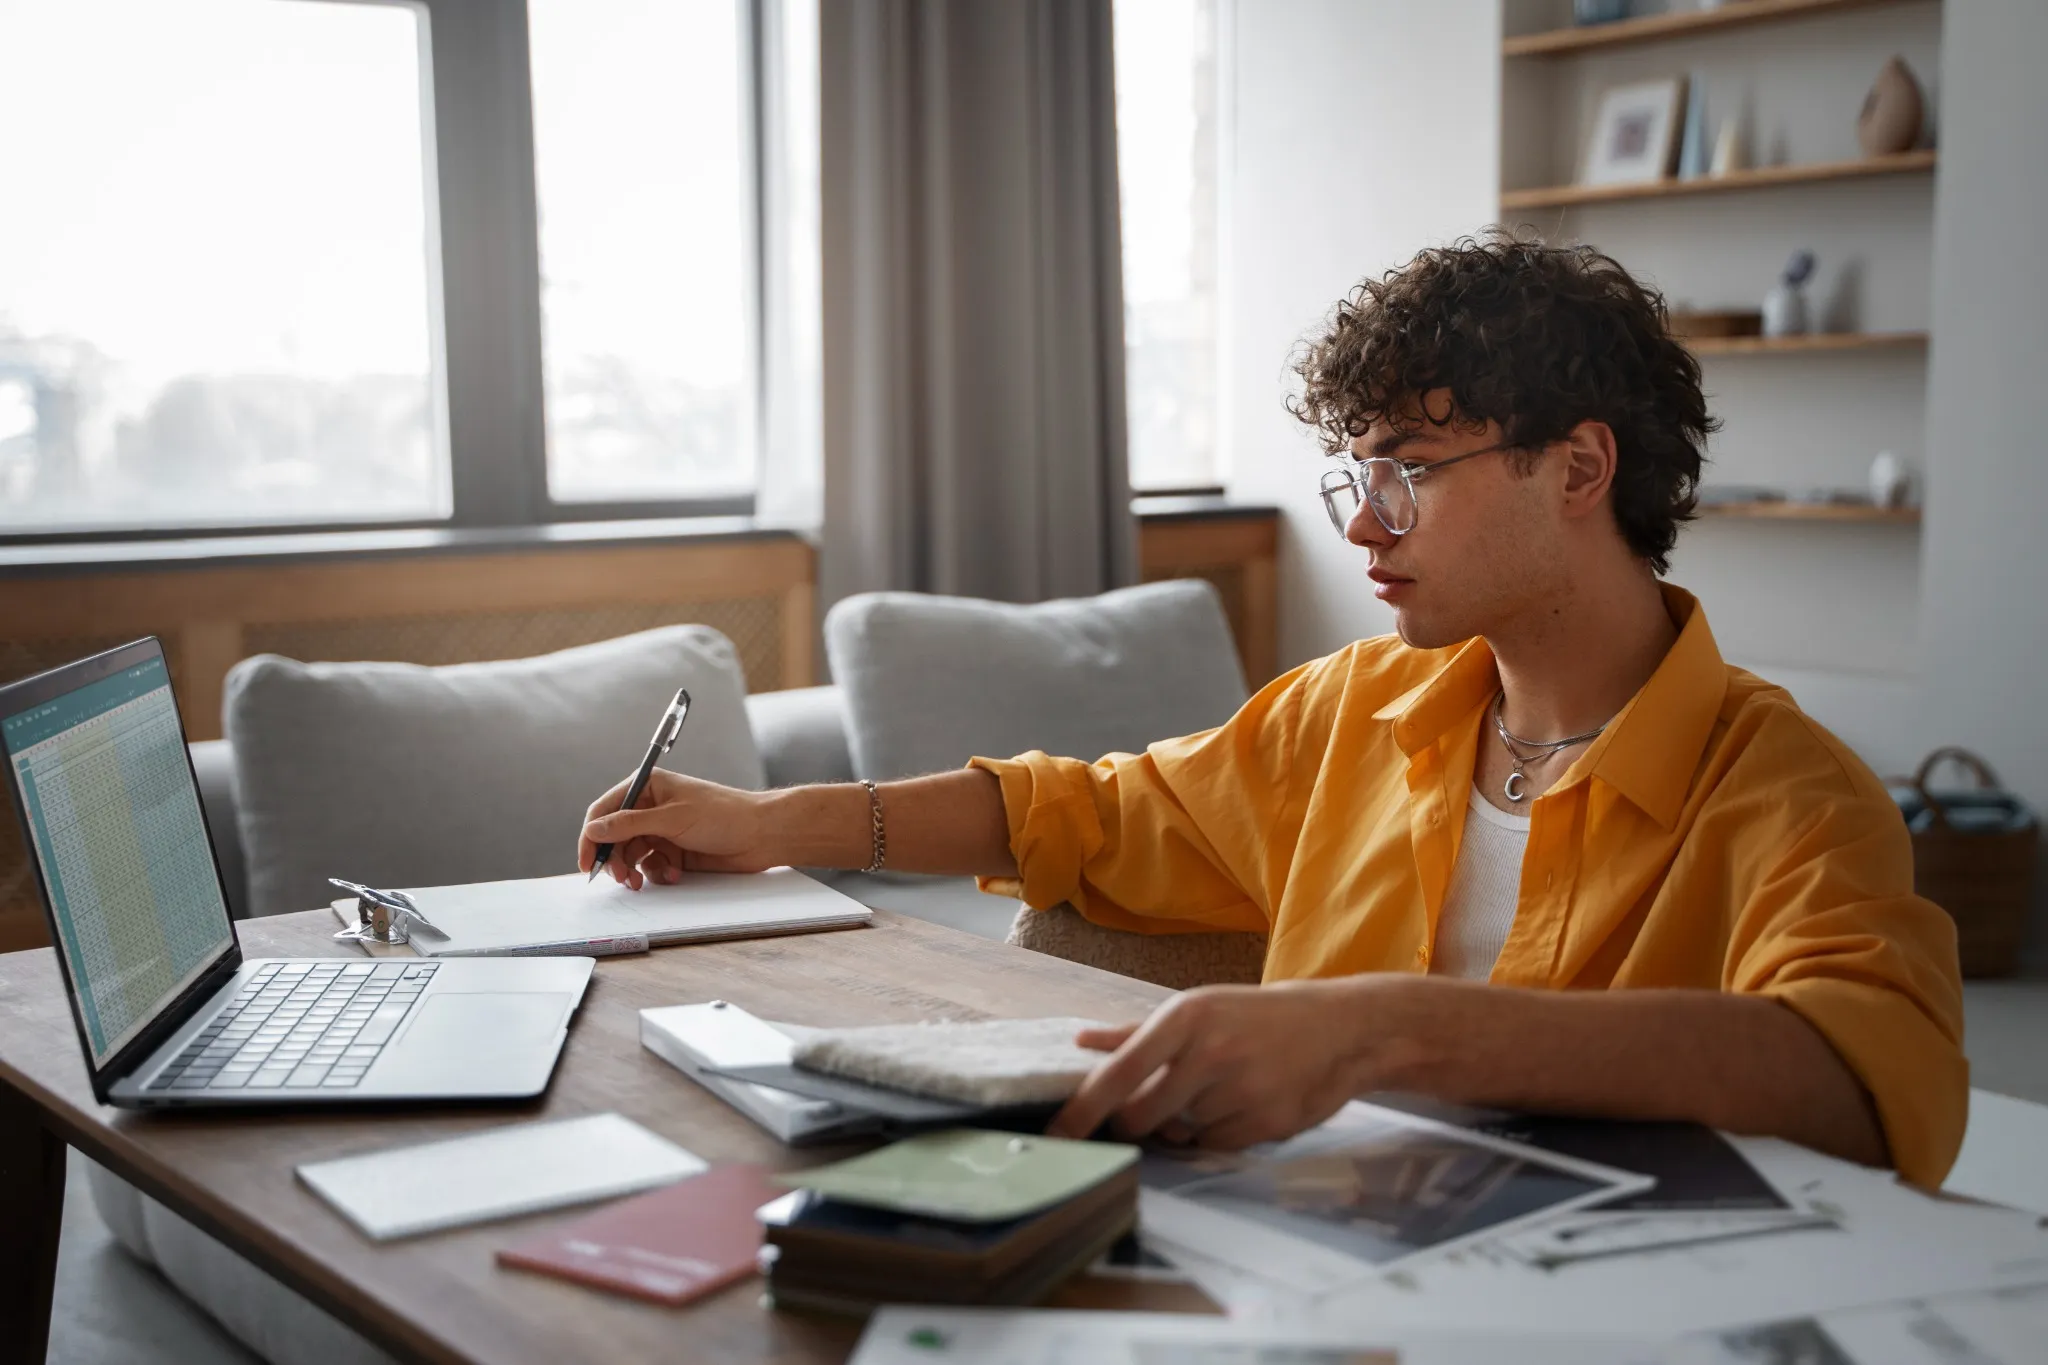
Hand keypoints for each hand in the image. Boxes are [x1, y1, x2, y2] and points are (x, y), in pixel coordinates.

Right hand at [577, 769, 776, 887]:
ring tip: (642, 881)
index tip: (587, 861)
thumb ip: (629, 824)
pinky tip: (674, 873)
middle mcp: (650, 807)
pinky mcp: (673, 850)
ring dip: (633, 870)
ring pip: (630, 854)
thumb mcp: (672, 818)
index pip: (604, 810)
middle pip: (614, 837)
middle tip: (619, 878)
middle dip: (614, 859)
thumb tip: (593, 829)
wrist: (761, 835)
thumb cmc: (722, 815)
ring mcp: (662, 830)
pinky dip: (657, 872)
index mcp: (647, 786)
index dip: (591, 836)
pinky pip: (650, 865)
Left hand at [1048, 977, 1421, 1149]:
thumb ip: (1135, 1032)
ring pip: (1179, 1134)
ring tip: (1216, 1092)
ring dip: (1183, 1126)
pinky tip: (1240, 1105)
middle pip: (1140, 1117)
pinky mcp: (1265, 1123)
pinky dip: (1216, 1136)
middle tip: (1156, 1105)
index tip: (1056, 1136)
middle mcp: (1209, 1053)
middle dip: (1136, 1123)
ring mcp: (1240, 1091)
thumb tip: (1081, 1041)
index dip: (1081, 1110)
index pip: (1118, 1074)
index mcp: (1185, 1018)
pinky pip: (1214, 1146)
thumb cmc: (1255, 1017)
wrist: (1338, 1028)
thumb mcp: (1197, 1009)